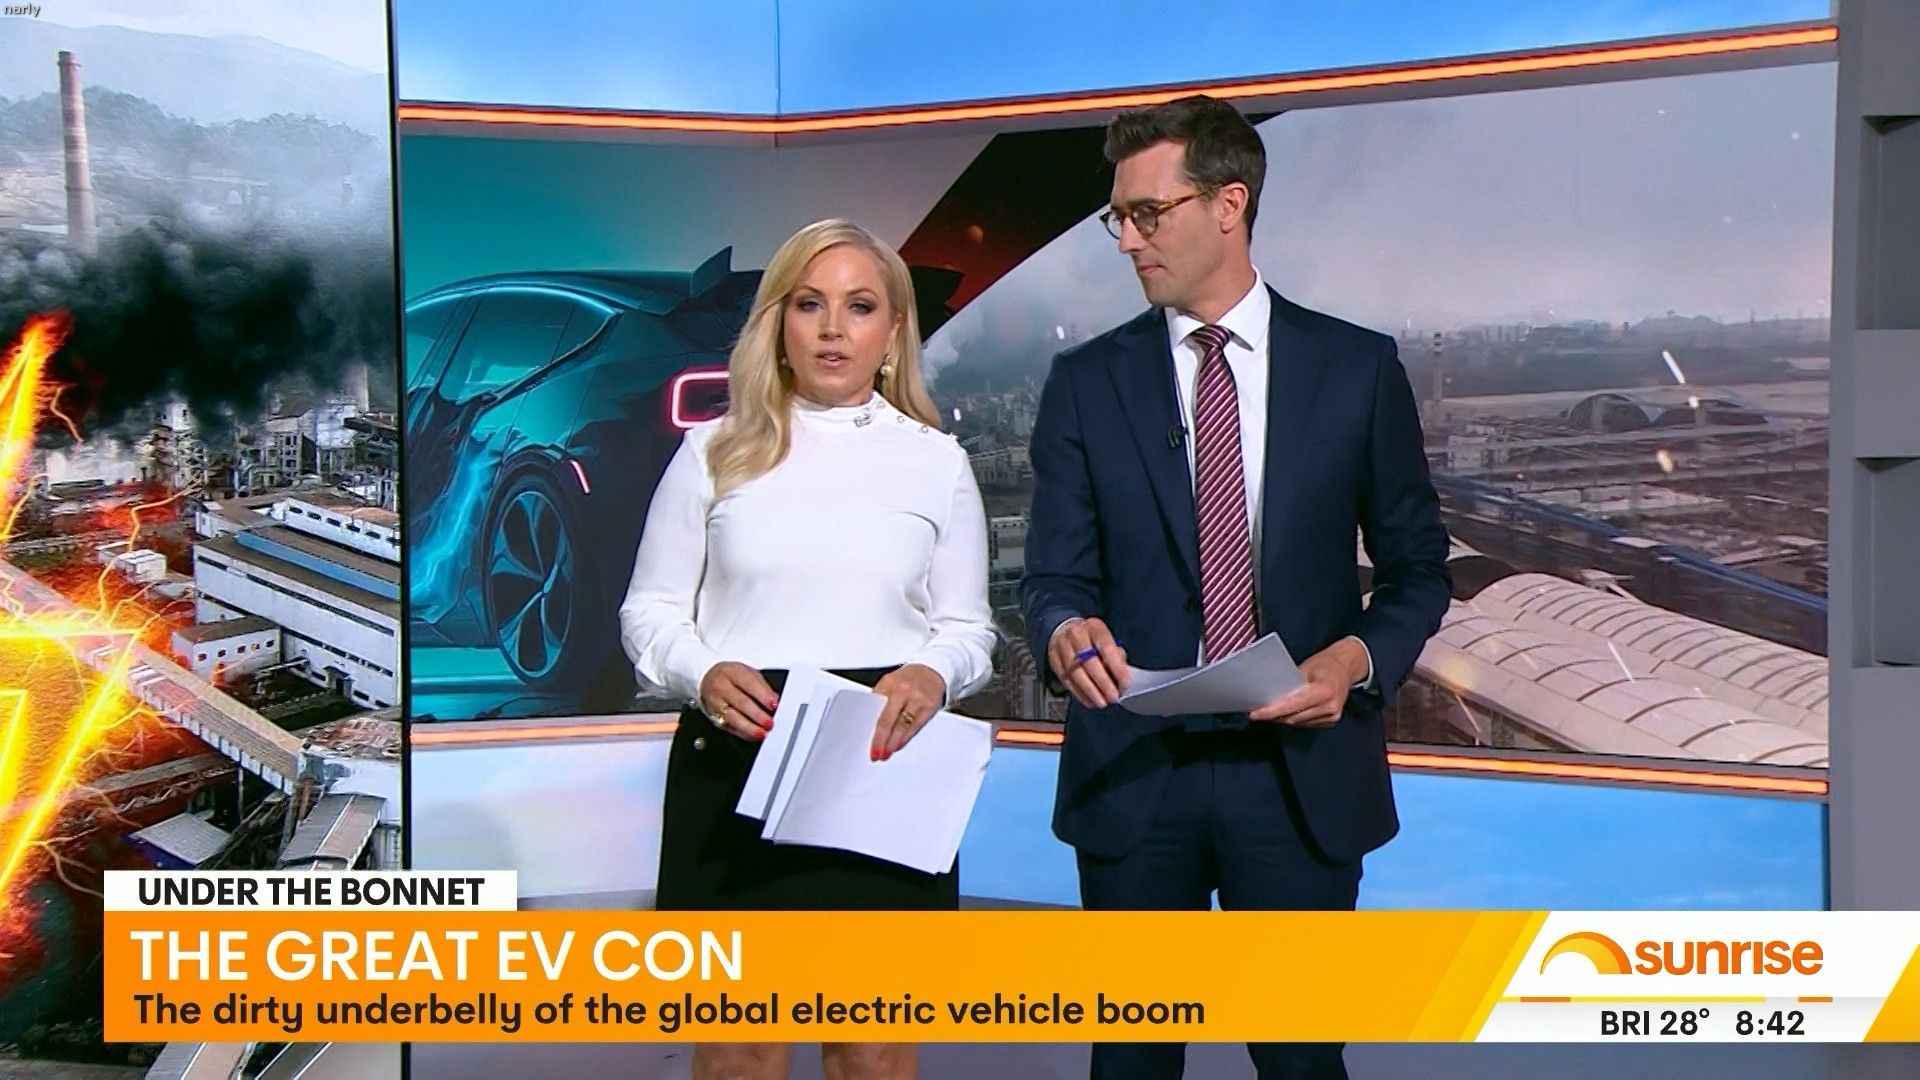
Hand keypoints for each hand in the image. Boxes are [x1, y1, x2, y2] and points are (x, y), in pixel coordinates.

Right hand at [698, 661, 777, 741]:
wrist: (708, 680)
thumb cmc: (732, 677)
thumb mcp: (748, 673)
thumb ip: (762, 686)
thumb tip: (774, 699)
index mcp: (732, 672)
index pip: (749, 683)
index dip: (762, 695)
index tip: (774, 705)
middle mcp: (721, 687)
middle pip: (740, 702)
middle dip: (757, 714)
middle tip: (770, 723)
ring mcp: (716, 703)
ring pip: (732, 717)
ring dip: (749, 727)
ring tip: (762, 733)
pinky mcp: (714, 718)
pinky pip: (729, 727)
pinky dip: (743, 733)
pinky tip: (753, 735)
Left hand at [870, 664, 946, 760]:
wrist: (932, 670)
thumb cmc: (906, 680)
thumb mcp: (890, 684)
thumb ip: (881, 701)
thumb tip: (871, 728)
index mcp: (888, 683)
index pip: (875, 709)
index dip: (869, 727)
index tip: (864, 741)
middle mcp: (903, 689)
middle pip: (888, 720)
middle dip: (881, 740)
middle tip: (876, 754)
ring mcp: (918, 698)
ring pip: (902, 726)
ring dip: (893, 743)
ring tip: (886, 753)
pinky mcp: (930, 706)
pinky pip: (915, 727)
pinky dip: (905, 738)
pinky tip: (899, 745)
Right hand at [1046, 617, 1129, 709]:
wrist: (1064, 630)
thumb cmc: (1091, 639)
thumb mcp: (1107, 640)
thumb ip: (1116, 656)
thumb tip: (1121, 676)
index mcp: (1095, 627)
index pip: (1107, 648)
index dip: (1117, 667)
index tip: (1125, 683)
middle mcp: (1077, 634)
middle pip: (1089, 661)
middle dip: (1103, 682)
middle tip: (1112, 696)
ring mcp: (1062, 647)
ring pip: (1076, 673)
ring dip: (1090, 691)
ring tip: (1101, 702)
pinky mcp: (1054, 660)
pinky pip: (1066, 680)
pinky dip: (1079, 693)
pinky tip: (1089, 701)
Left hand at [1249, 638, 1368, 727]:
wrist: (1346, 667)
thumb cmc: (1324, 663)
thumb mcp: (1305, 668)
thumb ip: (1289, 684)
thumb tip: (1269, 696)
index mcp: (1325, 690)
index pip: (1292, 705)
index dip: (1272, 711)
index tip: (1255, 714)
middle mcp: (1330, 706)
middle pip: (1293, 717)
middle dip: (1273, 716)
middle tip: (1255, 712)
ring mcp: (1332, 716)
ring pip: (1298, 722)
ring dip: (1281, 719)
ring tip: (1266, 713)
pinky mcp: (1331, 720)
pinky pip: (1306, 723)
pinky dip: (1293, 718)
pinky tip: (1283, 714)